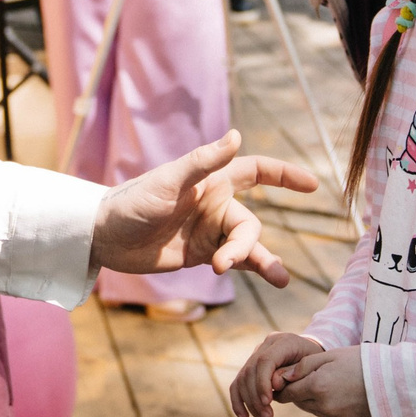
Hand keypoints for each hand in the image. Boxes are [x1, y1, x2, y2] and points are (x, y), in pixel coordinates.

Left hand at [90, 129, 318, 285]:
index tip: (311, 185)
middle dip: (245, 244)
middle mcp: (216, 205)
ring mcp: (211, 232)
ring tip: (280, 279)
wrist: (104, 237)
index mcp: (211, 181)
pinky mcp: (203, 255)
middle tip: (222, 263)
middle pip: (249, 223)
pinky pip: (236, 262)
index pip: (256, 172)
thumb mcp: (167, 182)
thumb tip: (236, 136)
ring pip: (248, 245)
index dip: (284, 175)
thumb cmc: (131, 202)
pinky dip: (253, 269)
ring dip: (262, 261)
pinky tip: (273, 280)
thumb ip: (202, 162)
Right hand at [230, 332, 322, 416]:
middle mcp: (266, 345)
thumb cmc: (317, 364)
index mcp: (284, 341)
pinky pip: (238, 383)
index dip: (262, 382)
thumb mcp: (313, 367)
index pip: (265, 360)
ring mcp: (257, 354)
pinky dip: (239, 401)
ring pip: (242, 379)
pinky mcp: (251, 366)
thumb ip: (294, 374)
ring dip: (250, 403)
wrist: (314, 357)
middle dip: (256, 398)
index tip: (268, 402)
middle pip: (251, 371)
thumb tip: (274, 385)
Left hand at [279, 346, 371, 416]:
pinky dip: (330, 406)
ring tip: (328, 383)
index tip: (281, 381)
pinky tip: (343, 393)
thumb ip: (303, 366)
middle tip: (307, 378)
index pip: (288, 393)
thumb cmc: (360, 361)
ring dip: (313, 399)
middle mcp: (324, 406)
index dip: (282, 387)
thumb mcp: (330, 356)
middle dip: (298, 392)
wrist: (393, 378)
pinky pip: (330, 415)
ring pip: (314, 410)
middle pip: (299, 403)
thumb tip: (283, 378)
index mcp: (317, 386)